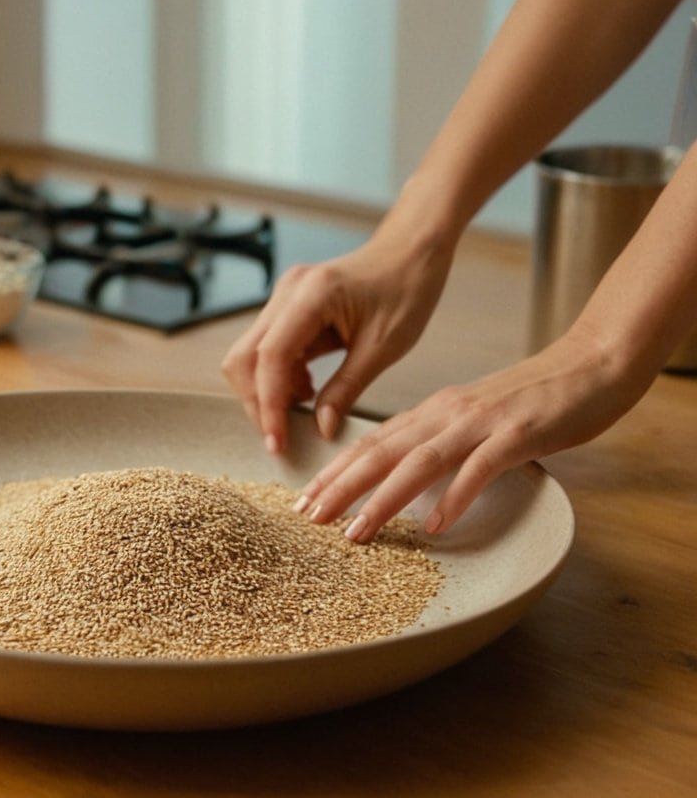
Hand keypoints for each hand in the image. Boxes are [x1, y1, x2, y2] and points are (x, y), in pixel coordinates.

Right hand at [221, 227, 451, 453]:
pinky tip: (307, 387)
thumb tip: (321, 429)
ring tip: (302, 407)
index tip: (276, 441)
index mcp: (313, 296)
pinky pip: (267, 347)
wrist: (412, 252)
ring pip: (249, 354)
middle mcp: (287, 292)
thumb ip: (346, 389)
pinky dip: (279, 375)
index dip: (268, 404)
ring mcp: (283, 296)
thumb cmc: (406, 290)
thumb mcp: (383, 348)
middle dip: (257, 401)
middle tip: (280, 436)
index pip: (270, 357)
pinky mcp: (287, 305)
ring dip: (266, 389)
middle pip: (245, 357)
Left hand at [296, 325, 650, 542]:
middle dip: (340, 487)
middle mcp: (447, 414)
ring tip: (355, 532)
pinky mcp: (517, 434)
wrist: (591, 365)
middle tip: (307, 517)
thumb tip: (402, 474)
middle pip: (381, 451)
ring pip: (419, 462)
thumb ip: (439, 441)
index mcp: (433, 411)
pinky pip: (479, 468)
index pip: (371, 443)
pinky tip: (434, 526)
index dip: (335, 472)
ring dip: (383, 499)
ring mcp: (480, 423)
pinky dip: (454, 497)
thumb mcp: (472, 418)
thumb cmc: (532, 399)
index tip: (305, 500)